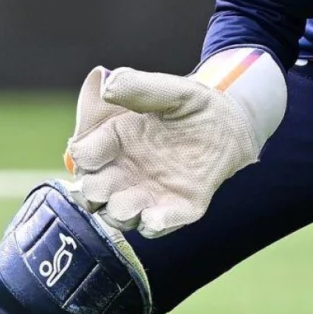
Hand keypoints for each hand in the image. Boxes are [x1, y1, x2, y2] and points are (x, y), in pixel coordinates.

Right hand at [63, 66, 259, 237]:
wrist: (228, 126)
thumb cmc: (192, 105)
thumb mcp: (170, 90)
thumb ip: (139, 87)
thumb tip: (107, 87)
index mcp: (114, 139)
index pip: (84, 156)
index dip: (84, 158)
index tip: (89, 155)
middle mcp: (124, 170)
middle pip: (92, 192)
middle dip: (93, 193)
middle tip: (101, 188)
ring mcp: (147, 192)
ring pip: (118, 214)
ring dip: (120, 212)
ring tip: (133, 203)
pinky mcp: (175, 208)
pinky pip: (156, 226)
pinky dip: (154, 224)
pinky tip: (157, 217)